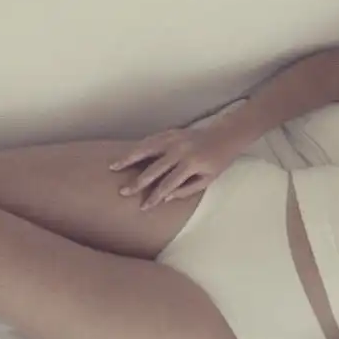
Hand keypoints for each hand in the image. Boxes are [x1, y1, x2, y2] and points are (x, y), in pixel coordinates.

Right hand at [109, 124, 241, 209]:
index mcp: (191, 164)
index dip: (155, 197)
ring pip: (147, 149)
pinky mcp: (171, 132)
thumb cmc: (217, 161)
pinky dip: (138, 147)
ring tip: (113, 166)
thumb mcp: (207, 180)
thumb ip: (187, 190)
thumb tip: (166, 198)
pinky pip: (151, 139)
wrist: (225, 136)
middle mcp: (180, 150)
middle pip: (154, 169)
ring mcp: (174, 139)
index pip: (168, 184)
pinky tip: (126, 154)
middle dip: (138, 182)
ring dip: (129, 158)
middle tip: (123, 192)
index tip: (143, 206)